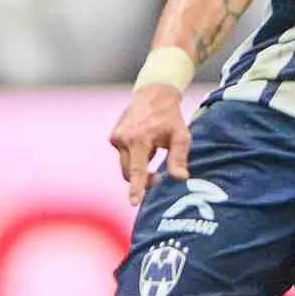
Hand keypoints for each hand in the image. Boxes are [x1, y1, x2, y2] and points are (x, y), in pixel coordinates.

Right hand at [109, 85, 188, 205]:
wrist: (153, 93)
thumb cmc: (170, 116)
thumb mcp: (181, 136)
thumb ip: (179, 158)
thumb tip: (180, 178)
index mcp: (139, 139)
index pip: (137, 170)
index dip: (136, 188)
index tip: (134, 202)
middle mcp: (123, 139)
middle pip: (129, 172)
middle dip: (143, 179)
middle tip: (160, 176)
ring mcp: (116, 137)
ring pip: (125, 165)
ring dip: (139, 167)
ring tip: (155, 152)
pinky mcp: (113, 137)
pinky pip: (124, 156)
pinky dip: (135, 156)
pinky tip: (146, 144)